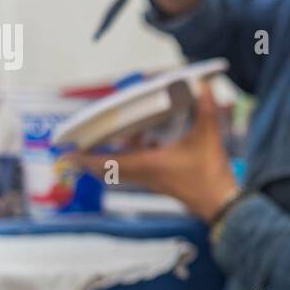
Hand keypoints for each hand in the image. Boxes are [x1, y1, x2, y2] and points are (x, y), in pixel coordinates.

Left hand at [73, 80, 237, 221]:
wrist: (221, 203)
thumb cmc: (211, 175)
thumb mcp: (208, 137)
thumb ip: (205, 109)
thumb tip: (202, 86)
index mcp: (148, 164)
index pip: (107, 163)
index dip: (85, 158)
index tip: (69, 153)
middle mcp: (145, 175)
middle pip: (108, 170)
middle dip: (90, 160)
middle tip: (76, 149)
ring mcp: (153, 180)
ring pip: (122, 170)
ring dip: (110, 158)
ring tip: (106, 140)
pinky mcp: (162, 182)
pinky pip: (137, 170)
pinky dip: (131, 158)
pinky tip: (144, 143)